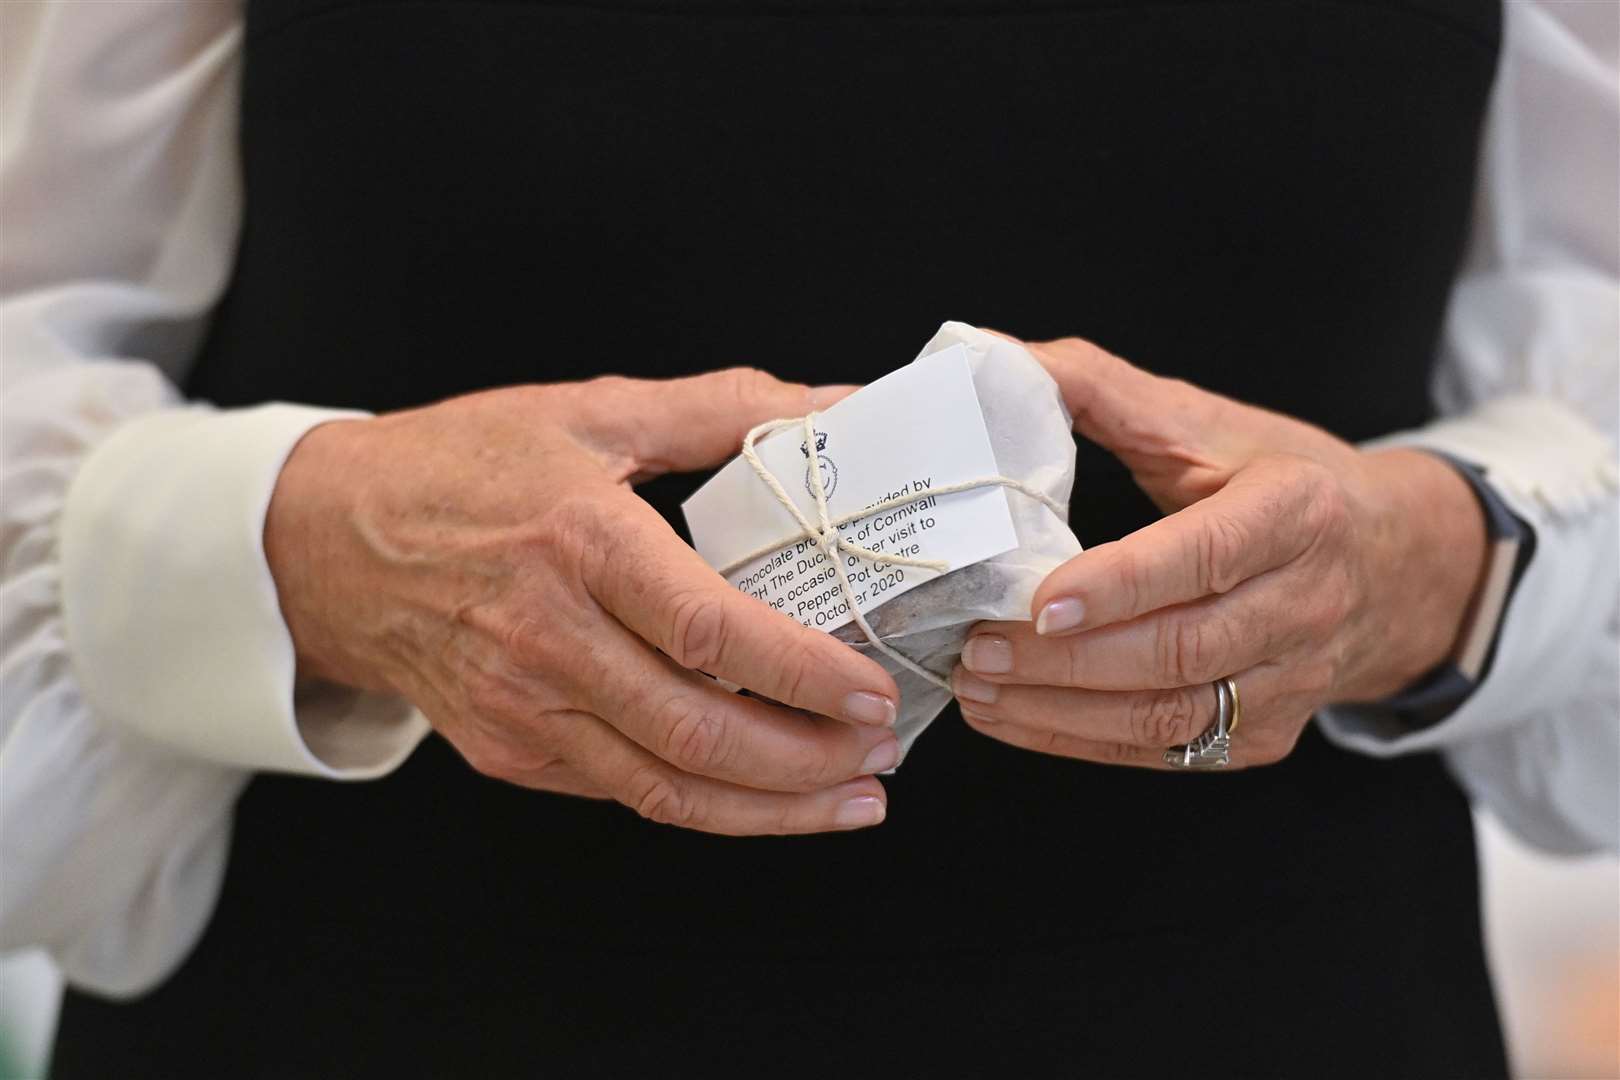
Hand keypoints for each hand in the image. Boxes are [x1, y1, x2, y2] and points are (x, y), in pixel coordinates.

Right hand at [265, 370, 901, 832]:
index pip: (708, 632)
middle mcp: (548, 639)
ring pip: (664, 786)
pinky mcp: (506, 748)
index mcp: (579, 545)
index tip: (871, 692)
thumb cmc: (458, 466)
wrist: (324, 538)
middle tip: (881, 754)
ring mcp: (522, 707)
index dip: (800, 673)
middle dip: (807, 761)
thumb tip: (831, 401)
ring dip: (769, 808)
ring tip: (848, 800)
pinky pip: (619, 790)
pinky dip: (700, 801)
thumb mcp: (588, 413)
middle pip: (697, 732)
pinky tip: (759, 792)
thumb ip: (719, 408)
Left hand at [952, 334, 1487, 768]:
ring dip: (1062, 710)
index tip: (1041, 599)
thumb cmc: (1281, 482)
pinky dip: (1082, 740)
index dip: (1121, 584)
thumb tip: (992, 356)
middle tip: (977, 648)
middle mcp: (1307, 603)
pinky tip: (1018, 717)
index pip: (1206, 555)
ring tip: (980, 688)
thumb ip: (1101, 389)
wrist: (1391, 564)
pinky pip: (1168, 752)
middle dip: (1067, 660)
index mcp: (1298, 511)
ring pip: (1171, 715)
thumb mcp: (1207, 423)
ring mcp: (1293, 680)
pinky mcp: (1267, 734)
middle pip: (1181, 648)